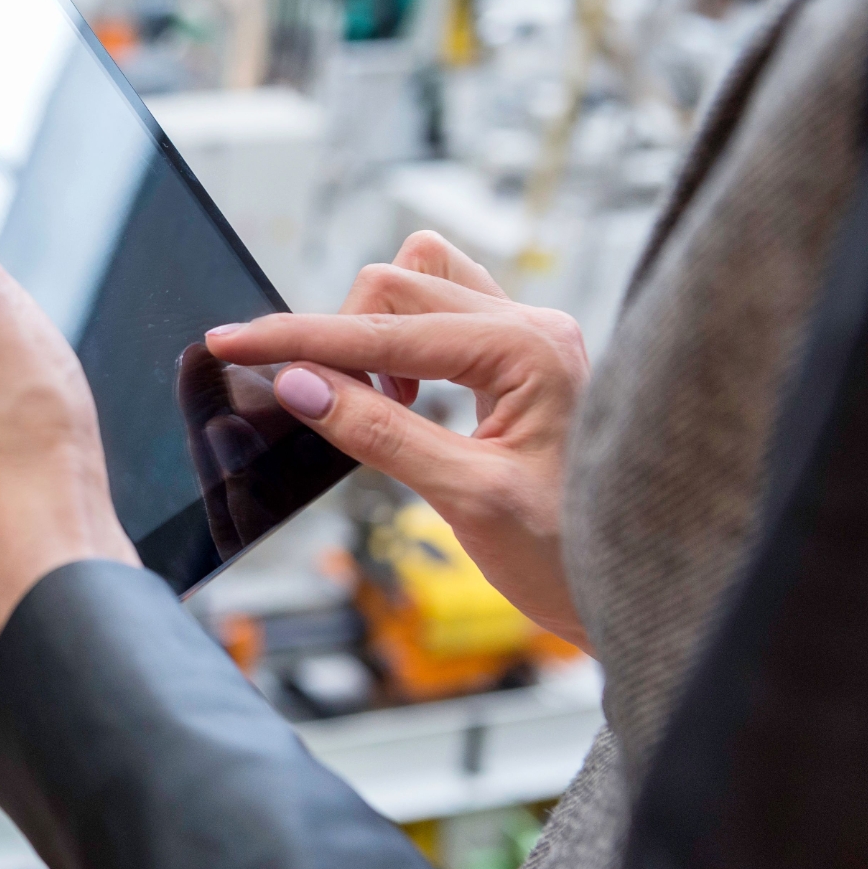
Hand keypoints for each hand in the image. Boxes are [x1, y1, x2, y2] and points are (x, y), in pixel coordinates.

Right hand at [203, 232, 590, 649]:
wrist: (639, 586)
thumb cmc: (571, 555)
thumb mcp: (466, 500)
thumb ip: (378, 432)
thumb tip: (299, 384)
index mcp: (529, 350)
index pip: (383, 331)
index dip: (296, 338)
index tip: (228, 341)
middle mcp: (533, 325)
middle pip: (395, 285)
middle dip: (337, 337)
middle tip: (320, 406)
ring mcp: (529, 336)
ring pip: (418, 282)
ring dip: (373, 330)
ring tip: (377, 402)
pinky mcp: (520, 356)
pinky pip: (441, 311)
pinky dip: (400, 341)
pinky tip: (402, 397)